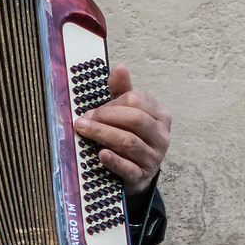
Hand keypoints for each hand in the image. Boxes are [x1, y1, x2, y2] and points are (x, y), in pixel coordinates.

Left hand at [74, 65, 169, 193]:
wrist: (136, 172)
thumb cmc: (130, 136)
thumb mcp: (127, 113)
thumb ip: (123, 91)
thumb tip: (119, 68)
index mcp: (160, 116)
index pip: (137, 101)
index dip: (111, 104)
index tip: (92, 110)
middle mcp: (161, 136)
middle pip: (135, 120)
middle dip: (105, 118)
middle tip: (82, 121)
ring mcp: (154, 157)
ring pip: (129, 142)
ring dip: (103, 135)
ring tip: (84, 131)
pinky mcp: (142, 176)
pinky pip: (128, 167)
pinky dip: (114, 160)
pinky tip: (100, 154)